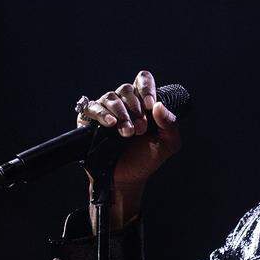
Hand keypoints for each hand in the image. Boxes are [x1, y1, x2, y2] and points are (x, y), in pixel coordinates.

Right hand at [76, 69, 180, 221]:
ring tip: (127, 133)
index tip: (150, 106)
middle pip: (126, 89)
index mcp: (142, 102)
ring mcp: (106, 109)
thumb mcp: (167, 144)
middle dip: (135, 109)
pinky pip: (93, 107)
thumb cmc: (146, 159)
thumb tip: (159, 105)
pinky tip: (110, 124)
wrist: (127, 179)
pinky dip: (102, 113)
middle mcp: (123, 102)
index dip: (146, 88)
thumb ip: (170, 125)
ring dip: (121, 113)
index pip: (143, 79)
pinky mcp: (89, 119)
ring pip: (111, 97)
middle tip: (140, 129)